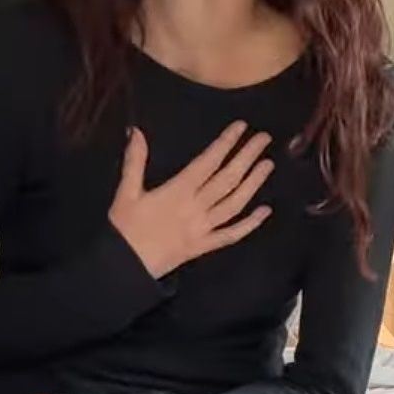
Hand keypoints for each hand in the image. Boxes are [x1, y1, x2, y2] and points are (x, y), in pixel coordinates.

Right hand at [109, 121, 275, 278]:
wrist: (126, 267)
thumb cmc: (125, 228)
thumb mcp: (126, 192)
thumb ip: (134, 161)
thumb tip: (137, 131)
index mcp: (178, 191)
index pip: (208, 162)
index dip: (225, 143)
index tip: (241, 127)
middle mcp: (196, 208)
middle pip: (227, 179)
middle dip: (246, 157)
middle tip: (264, 139)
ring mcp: (203, 229)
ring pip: (235, 204)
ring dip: (253, 184)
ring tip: (268, 165)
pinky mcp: (204, 246)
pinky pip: (231, 234)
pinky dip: (250, 224)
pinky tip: (265, 212)